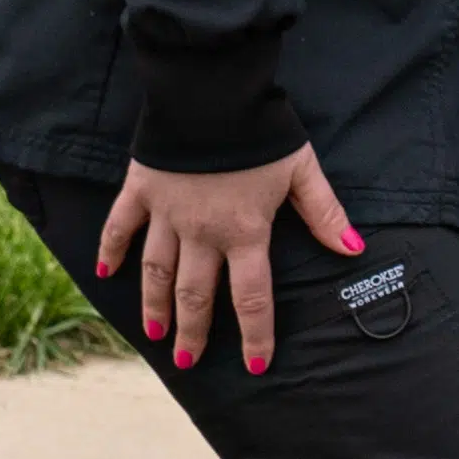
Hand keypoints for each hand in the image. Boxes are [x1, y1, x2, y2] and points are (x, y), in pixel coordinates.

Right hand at [95, 145, 361, 374]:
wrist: (211, 94)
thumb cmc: (262, 131)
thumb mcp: (303, 171)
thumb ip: (325, 214)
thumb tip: (353, 249)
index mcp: (245, 231)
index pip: (252, 296)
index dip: (255, 333)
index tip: (256, 365)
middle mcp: (202, 232)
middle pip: (196, 293)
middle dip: (194, 332)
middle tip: (188, 361)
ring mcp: (166, 213)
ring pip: (157, 271)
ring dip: (155, 304)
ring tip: (154, 333)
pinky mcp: (140, 190)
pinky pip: (120, 227)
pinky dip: (111, 250)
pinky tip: (105, 273)